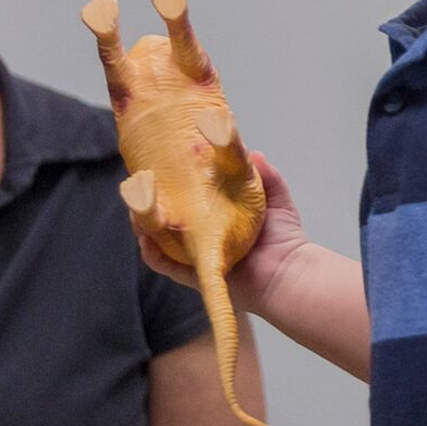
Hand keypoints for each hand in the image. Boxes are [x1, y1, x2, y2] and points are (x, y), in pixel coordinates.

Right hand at [132, 151, 308, 315]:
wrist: (288, 272)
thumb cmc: (284, 237)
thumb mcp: (274, 196)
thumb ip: (265, 174)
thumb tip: (253, 153)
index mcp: (216, 214)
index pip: (188, 195)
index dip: (173, 179)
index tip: (164, 159)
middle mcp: (201, 233)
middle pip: (166, 214)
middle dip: (150, 197)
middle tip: (142, 179)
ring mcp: (195, 252)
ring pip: (157, 237)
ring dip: (143, 221)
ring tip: (138, 204)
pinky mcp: (193, 272)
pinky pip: (163, 264)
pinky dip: (151, 250)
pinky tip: (145, 235)